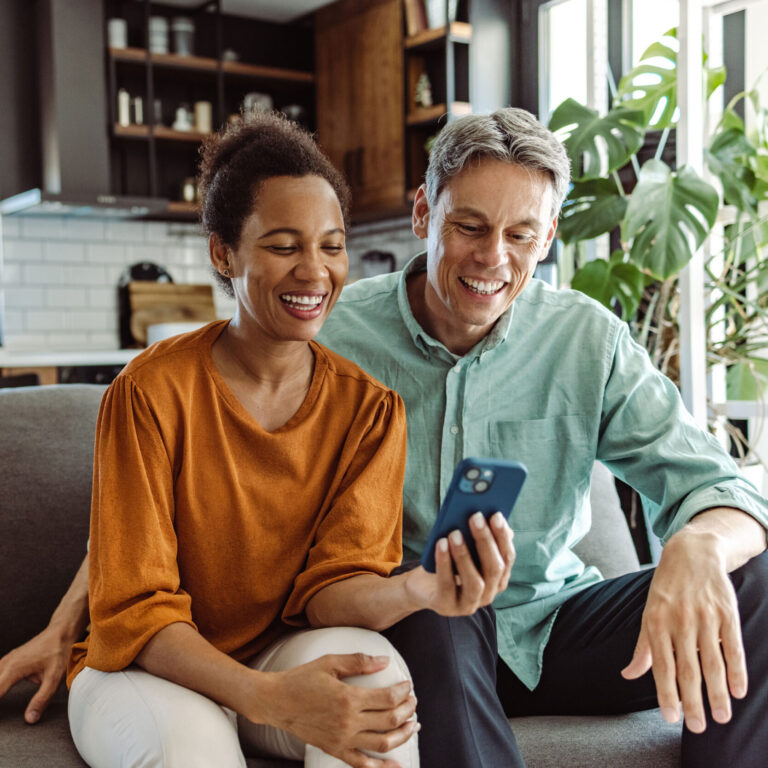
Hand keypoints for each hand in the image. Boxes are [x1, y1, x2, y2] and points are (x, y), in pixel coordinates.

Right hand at [0, 625, 72, 723]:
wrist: (62, 631)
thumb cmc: (59, 652)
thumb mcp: (54, 678)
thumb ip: (41, 699)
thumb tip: (30, 719)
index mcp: (14, 669)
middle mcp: (6, 663)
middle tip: (0, 719)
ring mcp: (7, 660)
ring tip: (2, 703)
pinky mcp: (10, 659)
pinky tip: (0, 689)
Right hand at [256, 653, 418, 767]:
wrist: (276, 702)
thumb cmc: (302, 679)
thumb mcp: (330, 662)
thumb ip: (359, 661)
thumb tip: (385, 660)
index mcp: (349, 698)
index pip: (388, 698)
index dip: (403, 692)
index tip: (408, 686)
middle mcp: (348, 722)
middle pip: (390, 720)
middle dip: (407, 711)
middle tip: (413, 702)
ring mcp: (342, 739)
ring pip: (382, 744)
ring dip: (402, 735)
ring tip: (412, 726)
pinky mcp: (335, 750)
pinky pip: (362, 764)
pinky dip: (382, 767)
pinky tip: (396, 765)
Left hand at [405, 511, 515, 615]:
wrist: (421, 586)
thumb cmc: (448, 562)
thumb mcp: (465, 548)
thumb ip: (479, 536)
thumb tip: (491, 516)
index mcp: (497, 578)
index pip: (507, 558)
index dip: (503, 537)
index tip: (496, 515)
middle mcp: (488, 594)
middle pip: (494, 569)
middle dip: (485, 541)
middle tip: (475, 517)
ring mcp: (468, 604)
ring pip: (474, 582)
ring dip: (465, 555)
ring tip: (455, 533)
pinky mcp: (446, 606)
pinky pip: (447, 585)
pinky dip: (444, 563)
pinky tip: (441, 544)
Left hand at [621, 529, 746, 732]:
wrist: (692, 553)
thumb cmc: (667, 589)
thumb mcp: (649, 612)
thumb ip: (642, 647)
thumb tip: (628, 675)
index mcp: (656, 622)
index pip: (661, 665)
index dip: (666, 693)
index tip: (671, 718)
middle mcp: (679, 621)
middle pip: (688, 669)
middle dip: (693, 701)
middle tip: (698, 727)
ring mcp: (704, 616)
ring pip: (712, 662)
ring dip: (718, 693)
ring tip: (722, 717)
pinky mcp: (726, 612)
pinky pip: (733, 646)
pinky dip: (737, 670)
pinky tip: (739, 691)